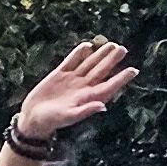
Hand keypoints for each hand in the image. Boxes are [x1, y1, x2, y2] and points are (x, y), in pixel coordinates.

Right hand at [13, 37, 136, 148]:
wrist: (32, 118)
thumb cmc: (51, 121)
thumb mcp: (68, 117)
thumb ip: (85, 111)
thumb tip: (103, 106)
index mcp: (88, 98)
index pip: (109, 86)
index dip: (121, 78)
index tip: (134, 70)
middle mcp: (83, 87)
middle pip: (101, 71)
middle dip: (112, 60)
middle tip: (123, 49)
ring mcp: (72, 80)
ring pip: (89, 64)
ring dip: (100, 55)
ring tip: (111, 44)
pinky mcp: (59, 75)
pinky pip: (71, 61)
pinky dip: (78, 53)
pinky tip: (87, 46)